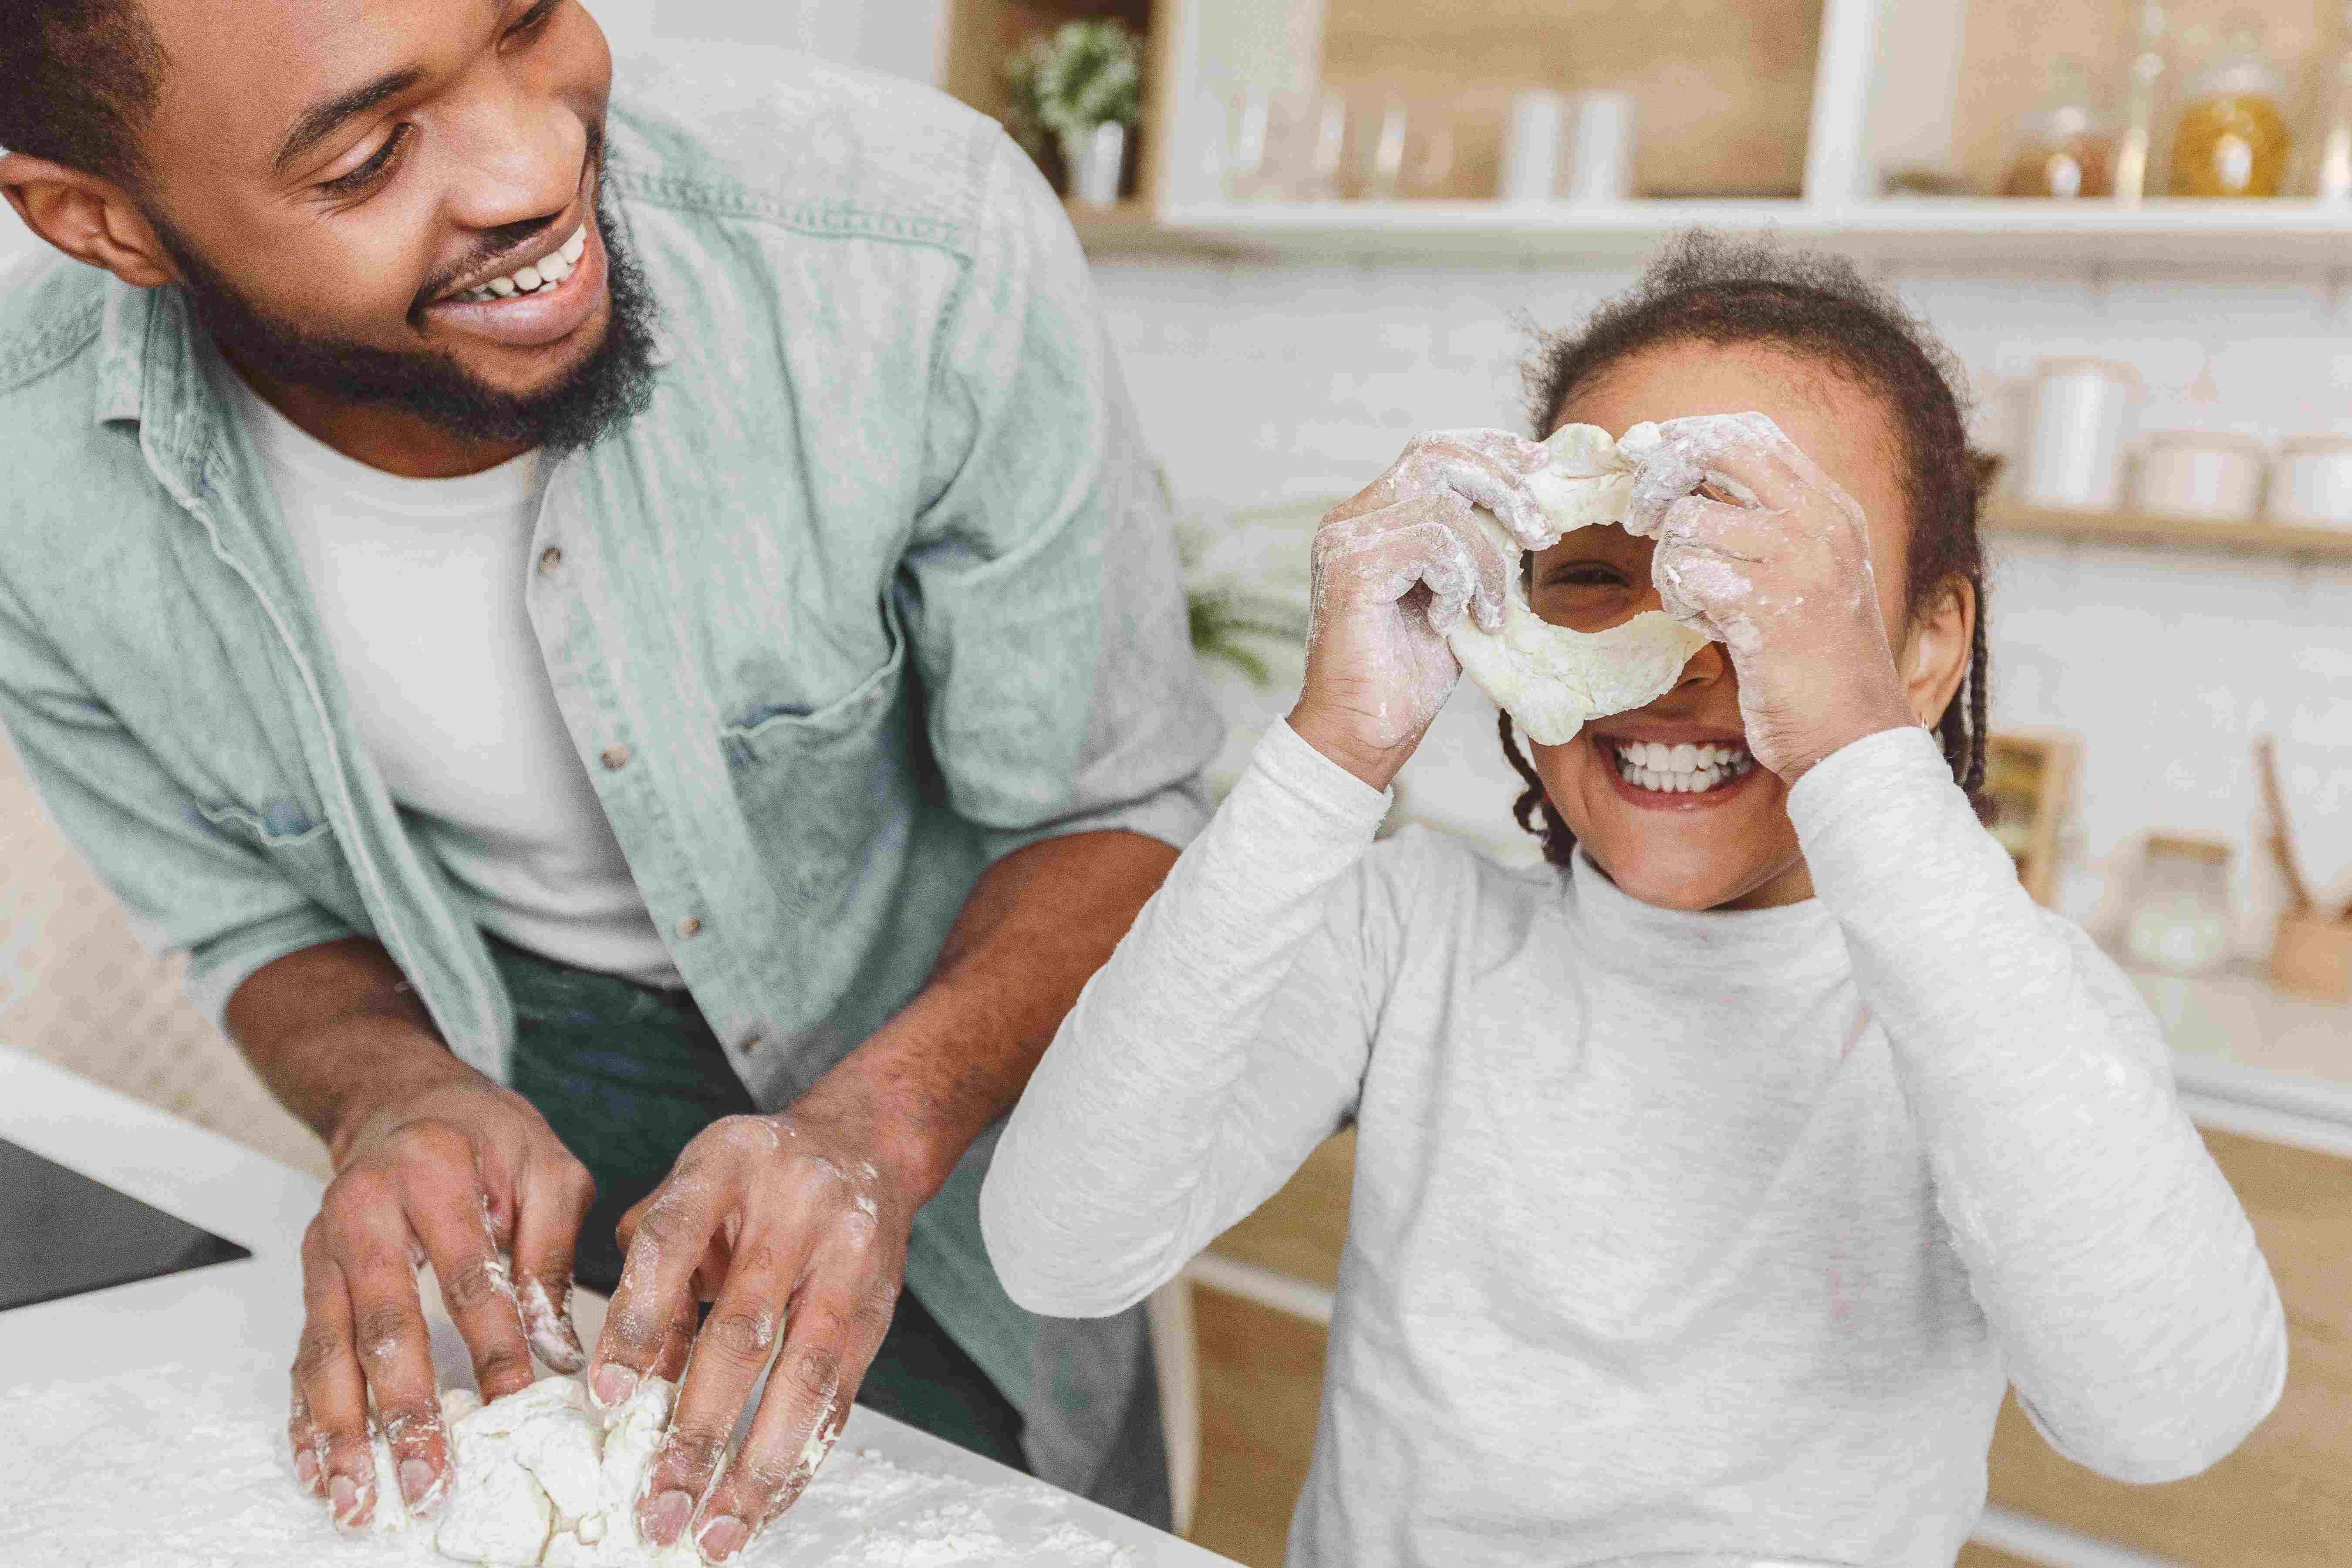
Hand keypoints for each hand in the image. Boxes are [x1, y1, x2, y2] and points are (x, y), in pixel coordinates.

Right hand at [290, 1053, 594, 1531]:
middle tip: (427, 1476)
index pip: (468, 1276)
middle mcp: (363, 1213)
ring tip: (358, 1497)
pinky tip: (319, 1466)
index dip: (494, 1346)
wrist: (402, 1099)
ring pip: (328, 1351)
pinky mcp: (310, 1279)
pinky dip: (308, 1416)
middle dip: (404, 1409)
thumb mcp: (544, 1163)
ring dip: (342, 1432)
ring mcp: (325, 1250)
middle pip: (383, 1323)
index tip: (517, 1405)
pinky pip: (304, 1356)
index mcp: (430, 1174)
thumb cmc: (482, 1133)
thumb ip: (552, 1248)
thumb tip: (556, 1345)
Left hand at [587, 1097, 910, 1561]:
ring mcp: (847, 1258)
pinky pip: (842, 1393)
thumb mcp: (689, 1191)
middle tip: (658, 1505)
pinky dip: (802, 1457)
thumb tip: (628, 1384)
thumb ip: (651, 1273)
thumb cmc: (751, 1181)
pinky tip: (766, 1504)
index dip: (638, 1321)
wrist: (862, 1146)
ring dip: (758, 1466)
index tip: (608, 1398)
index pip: (671, 1243)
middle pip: (743, 1328)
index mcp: (726, 1165)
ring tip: (718, 1533)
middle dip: (698, 1429)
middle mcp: (795, 1207)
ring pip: (805, 1373)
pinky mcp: (879, 1305)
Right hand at [1288, 429, 1552, 788]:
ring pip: (1444, 507)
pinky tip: (1448, 622)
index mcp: (1374, 517)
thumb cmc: (1410, 672)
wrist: (1366, 731)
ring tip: (1488, 614)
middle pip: (1438, 454)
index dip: (1491, 448)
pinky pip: (1431, 544)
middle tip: (1540, 534)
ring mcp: (1345, 538)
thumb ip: (1477, 543)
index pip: (1434, 451)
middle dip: (1503, 487)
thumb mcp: (1460, 591)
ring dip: (1486, 563)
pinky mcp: (1351, 566)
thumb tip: (1530, 502)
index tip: (1539, 463)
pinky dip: (1457, 584)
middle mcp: (1352, 517)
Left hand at [1621, 411, 1916, 780]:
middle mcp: (1818, 522)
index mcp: (1830, 506)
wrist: (1853, 734)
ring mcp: (1795, 561)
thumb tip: (1677, 481)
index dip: (1688, 434)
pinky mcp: (1763, 607)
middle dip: (1660, 476)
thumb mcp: (1804, 572)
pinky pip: (1683, 574)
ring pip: (1686, 521)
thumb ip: (1759, 522)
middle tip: (1638, 515)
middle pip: (1715, 450)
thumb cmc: (1816, 659)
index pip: (1751, 432)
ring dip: (1672, 563)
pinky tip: (1706, 623)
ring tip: (1700, 600)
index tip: (1648, 457)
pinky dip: (1680, 601)